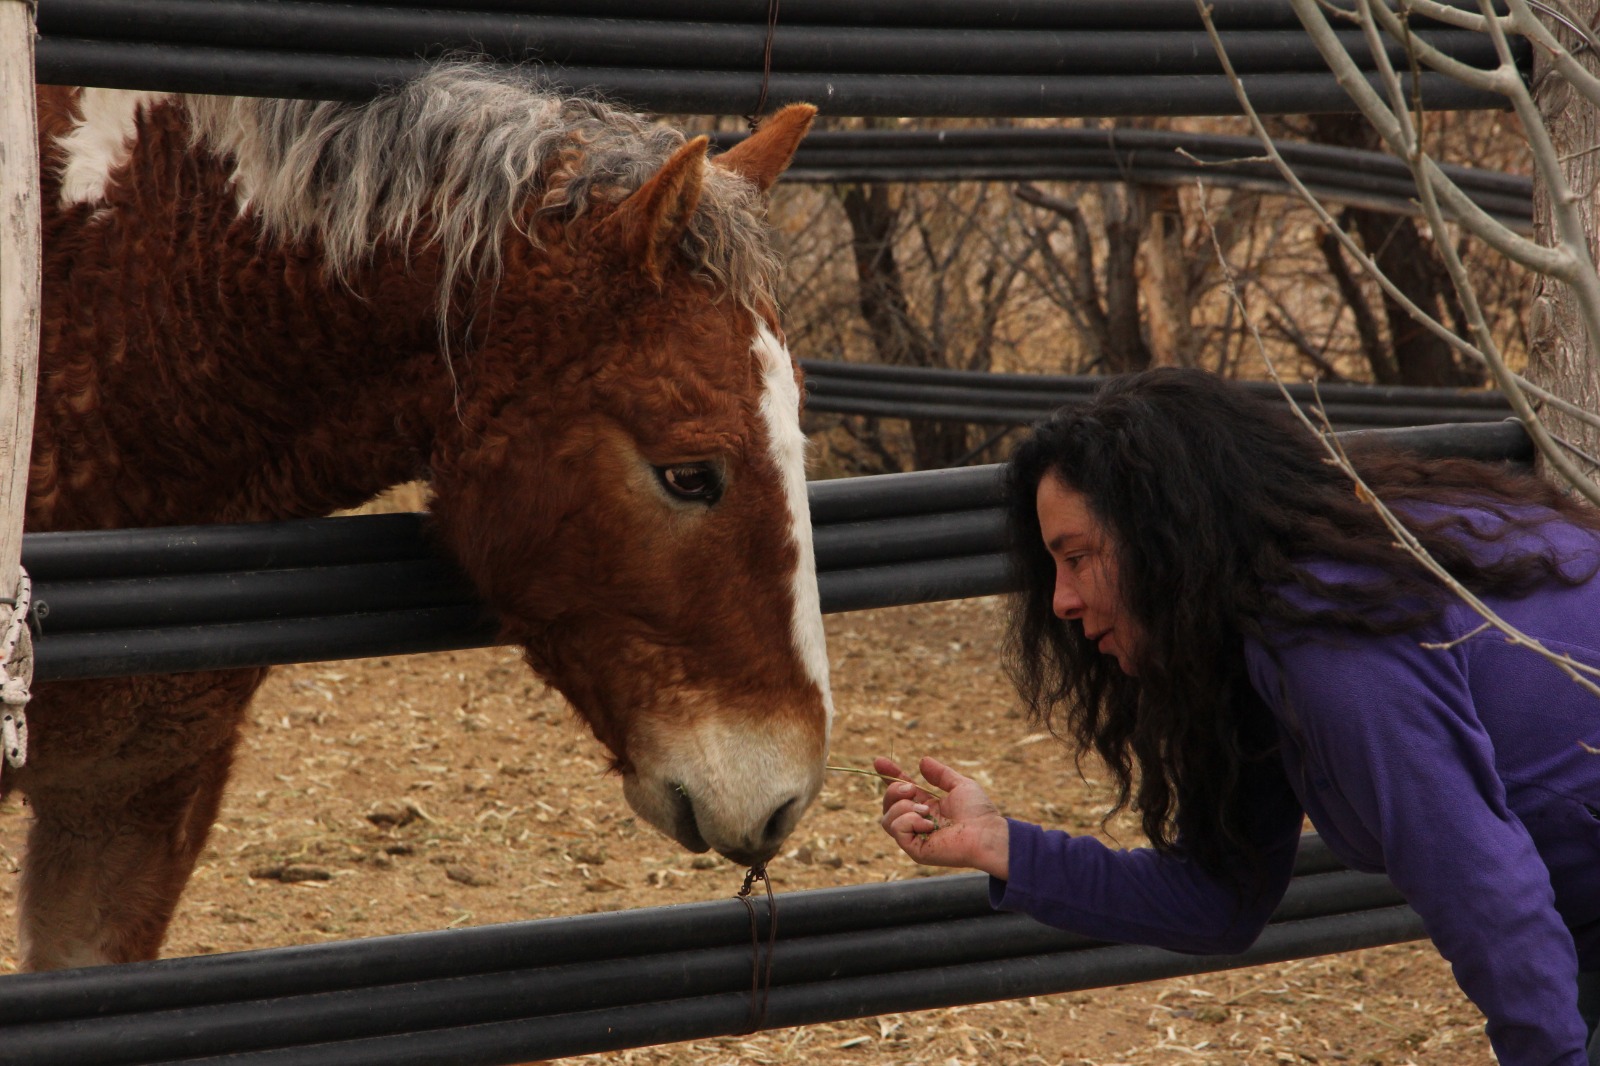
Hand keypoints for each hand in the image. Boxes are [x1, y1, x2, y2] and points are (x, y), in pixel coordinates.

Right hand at [875, 755, 1009, 879]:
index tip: (879, 761)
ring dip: (904, 807)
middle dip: (894, 790)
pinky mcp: (914, 850)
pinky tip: (928, 824)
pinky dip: (909, 821)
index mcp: (926, 807)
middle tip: (911, 789)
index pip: (901, 792)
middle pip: (888, 804)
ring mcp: (915, 837)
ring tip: (926, 810)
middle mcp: (917, 822)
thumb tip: (922, 761)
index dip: (889, 776)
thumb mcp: (959, 785)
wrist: (986, 834)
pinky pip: (896, 829)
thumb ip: (940, 774)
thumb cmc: (978, 812)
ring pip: (887, 818)